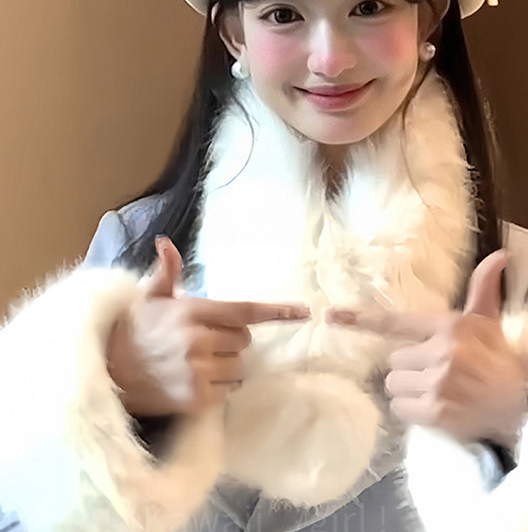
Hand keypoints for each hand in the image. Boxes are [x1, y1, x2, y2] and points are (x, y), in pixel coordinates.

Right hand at [106, 237, 309, 416]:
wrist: (109, 373)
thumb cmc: (136, 330)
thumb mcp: (150, 297)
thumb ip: (167, 271)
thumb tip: (166, 242)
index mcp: (191, 312)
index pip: (244, 311)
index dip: (277, 312)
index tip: (304, 312)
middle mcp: (197, 341)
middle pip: (245, 340)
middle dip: (232, 339)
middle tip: (206, 339)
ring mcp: (197, 372)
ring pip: (240, 367)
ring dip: (228, 364)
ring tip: (200, 361)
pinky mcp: (195, 400)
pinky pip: (228, 391)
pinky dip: (219, 386)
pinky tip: (196, 379)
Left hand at [327, 250, 527, 444]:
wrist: (527, 403)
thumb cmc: (504, 358)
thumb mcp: (492, 320)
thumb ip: (484, 287)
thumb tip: (500, 254)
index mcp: (449, 326)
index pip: (397, 322)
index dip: (362, 319)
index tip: (332, 316)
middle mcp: (441, 352)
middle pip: (394, 360)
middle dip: (410, 367)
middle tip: (436, 371)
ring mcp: (438, 383)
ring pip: (394, 384)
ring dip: (409, 389)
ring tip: (438, 389)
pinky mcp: (437, 413)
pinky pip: (401, 409)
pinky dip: (413, 410)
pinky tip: (436, 407)